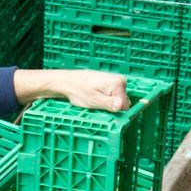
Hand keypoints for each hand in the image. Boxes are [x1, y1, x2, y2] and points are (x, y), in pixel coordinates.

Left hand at [13, 69, 130, 112]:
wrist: (66, 82)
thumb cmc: (77, 90)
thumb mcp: (94, 100)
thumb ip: (109, 104)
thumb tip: (121, 105)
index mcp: (118, 83)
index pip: (125, 106)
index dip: (114, 111)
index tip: (104, 111)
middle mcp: (119, 80)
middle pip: (122, 102)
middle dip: (111, 107)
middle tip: (97, 105)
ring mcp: (114, 80)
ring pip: (116, 100)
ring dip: (107, 104)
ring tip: (94, 101)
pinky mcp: (109, 83)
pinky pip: (112, 96)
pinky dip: (104, 99)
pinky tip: (95, 98)